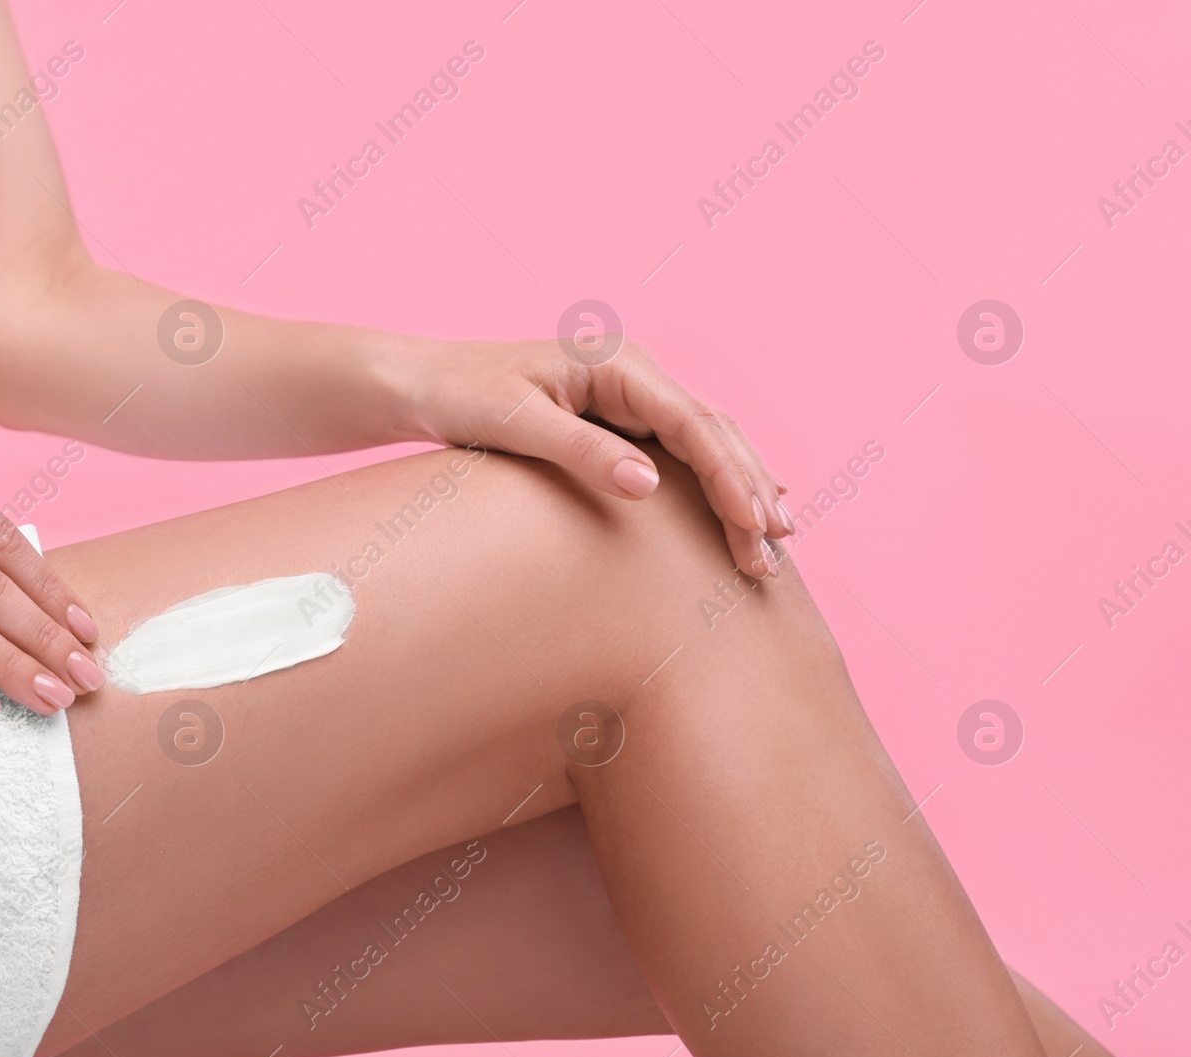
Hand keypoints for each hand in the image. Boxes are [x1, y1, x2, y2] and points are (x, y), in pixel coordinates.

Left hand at [395, 337, 793, 577]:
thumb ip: (582, 451)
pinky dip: (715, 481)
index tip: (755, 524)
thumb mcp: (515, 422)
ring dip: (742, 487)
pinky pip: (683, 449)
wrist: (423, 384)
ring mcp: (630, 393)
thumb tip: (650, 484)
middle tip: (778, 549)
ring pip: (707, 440)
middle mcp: (635, 371)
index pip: (694, 422)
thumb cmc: (461, 395)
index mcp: (618, 363)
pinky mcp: (619, 417)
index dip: (730, 475)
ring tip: (777, 540)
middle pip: (714, 431)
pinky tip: (743, 510)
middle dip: (750, 489)